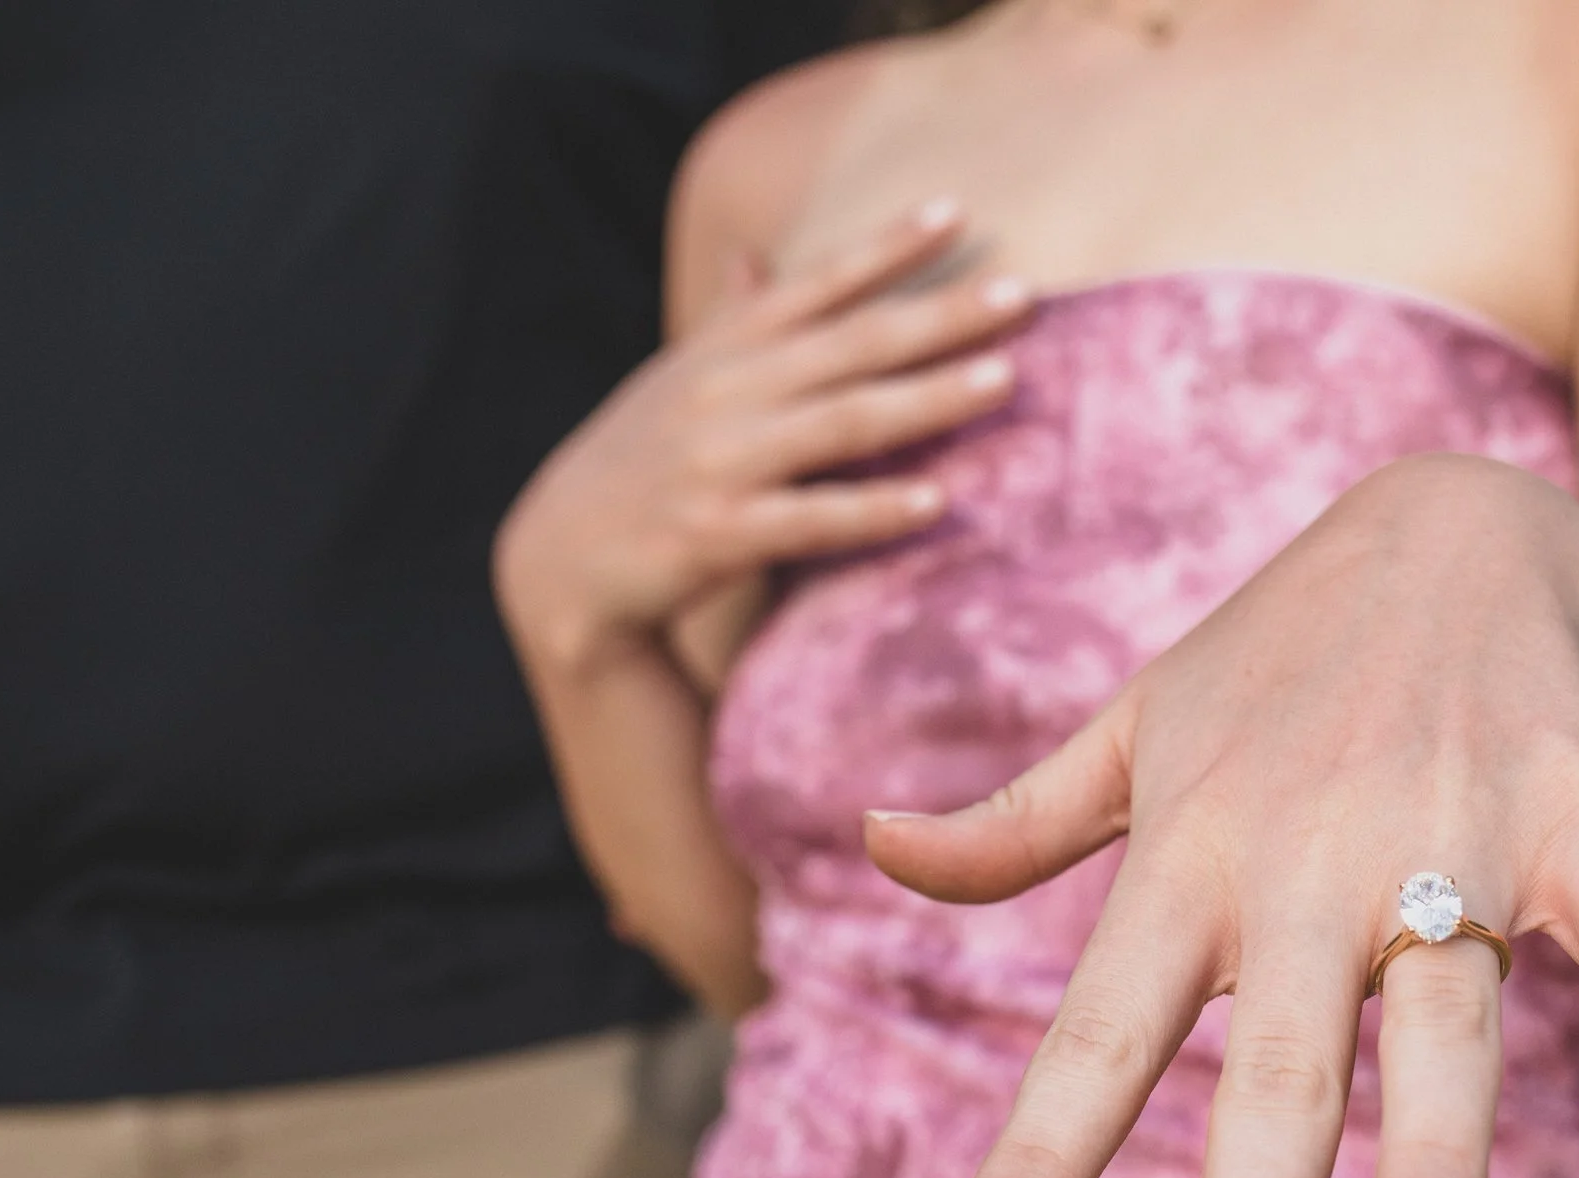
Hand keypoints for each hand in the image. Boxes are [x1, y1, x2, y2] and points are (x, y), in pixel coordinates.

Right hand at [495, 200, 1030, 669]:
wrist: (556, 565)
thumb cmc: (636, 466)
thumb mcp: (677, 382)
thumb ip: (729, 323)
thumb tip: (754, 258)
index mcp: (724, 351)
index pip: (817, 285)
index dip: (885, 247)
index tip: (957, 212)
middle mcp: (725, 393)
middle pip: (851, 344)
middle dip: (939, 315)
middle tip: (1022, 294)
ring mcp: (719, 462)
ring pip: (842, 421)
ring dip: (925, 399)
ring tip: (1002, 380)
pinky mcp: (716, 534)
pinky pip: (810, 519)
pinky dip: (872, 509)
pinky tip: (935, 502)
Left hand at [864, 453, 1578, 1177]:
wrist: (1457, 519)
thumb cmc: (1274, 660)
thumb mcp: (1133, 727)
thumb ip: (1014, 824)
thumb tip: (869, 853)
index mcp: (1192, 855)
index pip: (1100, 1025)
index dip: (1044, 1145)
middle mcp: (1312, 860)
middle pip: (1278, 1058)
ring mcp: (1453, 835)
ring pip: (1447, 1010)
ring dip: (1441, 1141)